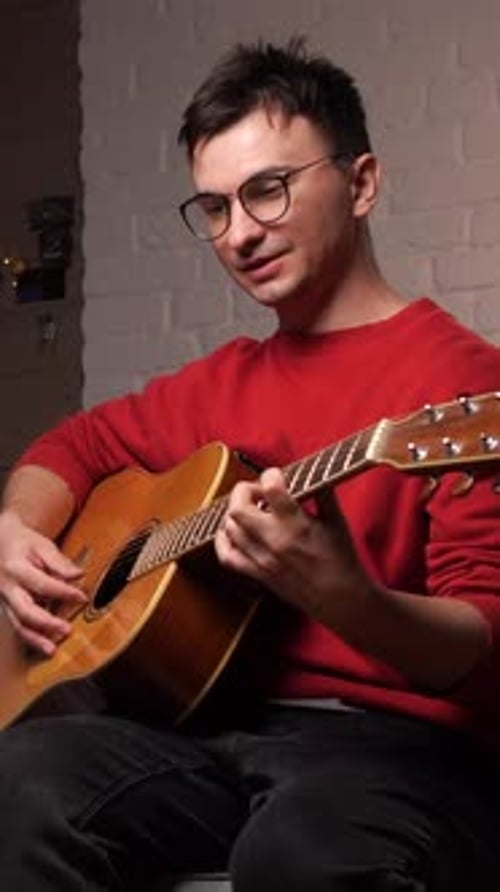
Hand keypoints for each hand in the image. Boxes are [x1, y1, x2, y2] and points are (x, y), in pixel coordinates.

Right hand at [0, 510, 85, 654]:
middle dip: (46, 623)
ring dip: (35, 640)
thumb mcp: (41, 545)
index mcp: (15, 569)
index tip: (83, 597)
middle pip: (25, 611)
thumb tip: (78, 575)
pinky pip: (18, 626)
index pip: (43, 585)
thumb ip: (59, 562)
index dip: (64, 592)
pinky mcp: (7, 608)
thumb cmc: (22, 542)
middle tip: (67, 630)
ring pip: (17, 625)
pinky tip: (45, 645)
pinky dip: (31, 638)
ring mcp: (4, 601)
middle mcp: (6, 588)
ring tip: (52, 650)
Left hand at [214, 468, 375, 626]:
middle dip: (244, 491)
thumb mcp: (337, 521)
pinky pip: (227, 556)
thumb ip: (323, 492)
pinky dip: (224, 539)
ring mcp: (262, 560)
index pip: (270, 489)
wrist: (340, 599)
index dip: (271, 474)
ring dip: (236, 512)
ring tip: (252, 509)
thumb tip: (314, 470)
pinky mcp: (258, 574)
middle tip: (259, 492)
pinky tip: (232, 531)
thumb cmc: (342, 560)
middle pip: (238, 507)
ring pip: (230, 528)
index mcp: (296, 525)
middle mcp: (274, 541)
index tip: (278, 476)